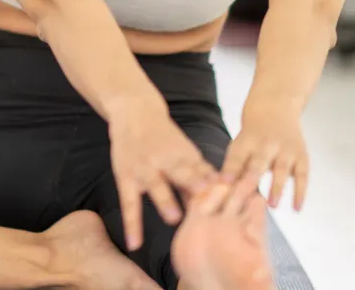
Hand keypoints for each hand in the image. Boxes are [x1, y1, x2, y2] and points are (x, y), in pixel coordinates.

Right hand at [108, 99, 219, 250]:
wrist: (134, 112)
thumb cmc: (164, 138)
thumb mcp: (184, 151)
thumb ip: (200, 174)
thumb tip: (224, 194)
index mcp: (185, 155)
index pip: (201, 171)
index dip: (213, 184)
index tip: (228, 196)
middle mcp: (166, 161)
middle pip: (181, 175)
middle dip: (193, 187)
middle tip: (206, 204)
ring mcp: (144, 169)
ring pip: (156, 186)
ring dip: (165, 200)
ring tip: (174, 219)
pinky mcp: (126, 177)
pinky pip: (128, 203)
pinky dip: (131, 224)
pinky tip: (134, 243)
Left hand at [222, 102, 308, 210]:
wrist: (276, 106)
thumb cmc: (254, 134)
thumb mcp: (240, 144)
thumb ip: (233, 167)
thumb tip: (220, 191)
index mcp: (246, 142)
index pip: (236, 158)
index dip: (229, 171)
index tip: (223, 185)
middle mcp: (266, 144)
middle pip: (258, 163)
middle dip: (252, 179)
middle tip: (247, 198)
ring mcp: (285, 149)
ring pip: (281, 169)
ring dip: (276, 187)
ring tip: (272, 205)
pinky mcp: (301, 155)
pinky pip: (302, 175)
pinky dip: (300, 191)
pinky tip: (296, 208)